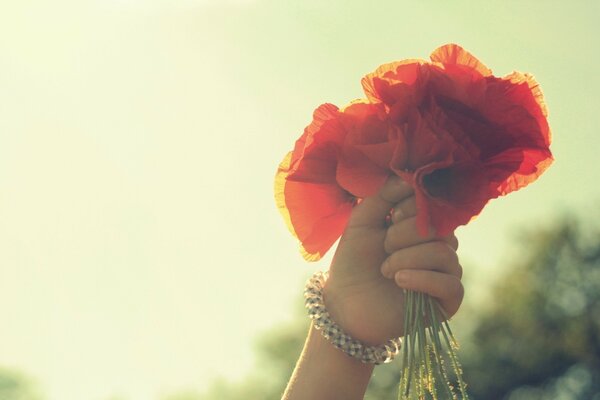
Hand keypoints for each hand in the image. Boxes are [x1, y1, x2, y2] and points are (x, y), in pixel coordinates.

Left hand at [322, 175, 463, 345]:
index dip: (412, 207)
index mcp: (421, 225)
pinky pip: (451, 284)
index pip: (434, 204)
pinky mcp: (447, 301)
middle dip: (405, 235)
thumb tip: (409, 178)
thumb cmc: (352, 261)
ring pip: (444, 254)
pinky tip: (400, 281)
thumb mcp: (362, 221)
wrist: (344, 303)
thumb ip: (382, 196)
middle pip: (440, 228)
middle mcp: (438, 246)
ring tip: (385, 270)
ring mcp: (444, 273)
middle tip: (384, 247)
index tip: (390, 218)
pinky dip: (423, 279)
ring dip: (407, 259)